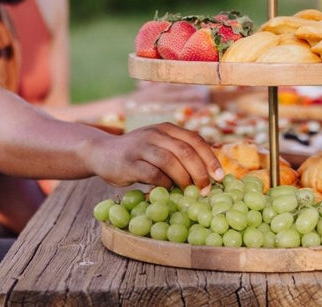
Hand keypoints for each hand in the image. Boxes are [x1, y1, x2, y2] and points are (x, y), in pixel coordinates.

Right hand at [92, 123, 222, 189]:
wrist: (101, 152)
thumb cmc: (137, 154)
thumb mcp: (159, 145)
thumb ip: (179, 152)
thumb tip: (208, 172)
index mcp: (167, 128)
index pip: (196, 140)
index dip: (210, 159)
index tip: (220, 177)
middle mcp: (155, 134)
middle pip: (186, 151)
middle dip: (200, 172)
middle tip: (206, 189)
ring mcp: (141, 146)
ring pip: (170, 161)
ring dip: (184, 179)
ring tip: (189, 191)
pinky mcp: (129, 162)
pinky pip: (153, 174)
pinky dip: (164, 184)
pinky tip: (168, 190)